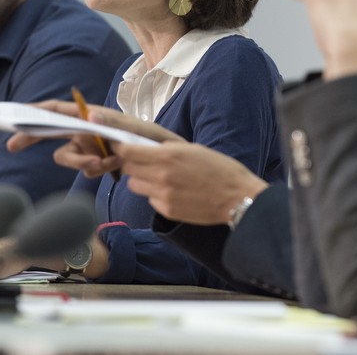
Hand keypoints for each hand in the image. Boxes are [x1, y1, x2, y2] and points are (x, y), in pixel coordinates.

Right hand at [6, 100, 184, 178]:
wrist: (169, 162)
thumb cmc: (153, 138)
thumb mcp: (134, 129)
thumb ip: (110, 123)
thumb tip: (88, 115)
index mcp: (93, 114)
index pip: (58, 109)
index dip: (35, 111)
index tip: (15, 115)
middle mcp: (88, 129)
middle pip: (52, 132)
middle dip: (33, 138)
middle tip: (12, 146)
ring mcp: (91, 146)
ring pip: (68, 157)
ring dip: (82, 161)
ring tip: (108, 160)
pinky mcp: (98, 161)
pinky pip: (85, 168)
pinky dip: (95, 168)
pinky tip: (115, 165)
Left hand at [117, 141, 267, 224]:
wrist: (237, 197)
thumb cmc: (220, 169)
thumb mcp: (193, 150)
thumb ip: (167, 150)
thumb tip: (146, 149)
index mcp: (168, 155)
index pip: (127, 151)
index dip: (120, 148)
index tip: (119, 146)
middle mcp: (161, 175)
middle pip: (127, 169)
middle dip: (131, 164)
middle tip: (142, 162)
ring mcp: (163, 195)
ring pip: (135, 185)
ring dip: (142, 180)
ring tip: (160, 178)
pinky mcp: (167, 210)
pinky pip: (150, 199)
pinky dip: (156, 195)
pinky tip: (174, 192)